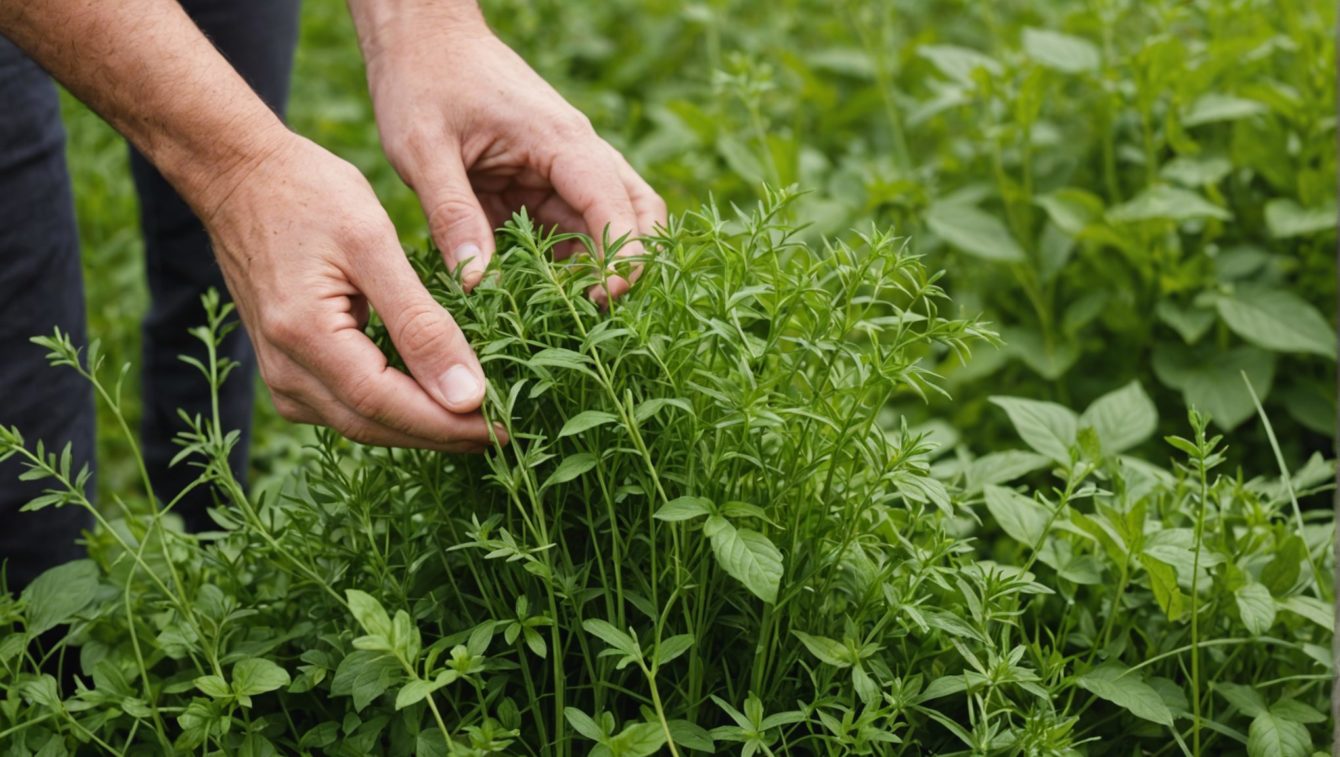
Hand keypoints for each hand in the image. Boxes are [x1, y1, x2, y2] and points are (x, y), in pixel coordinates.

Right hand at [198, 132, 499, 450]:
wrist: (238, 175)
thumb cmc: (308, 193)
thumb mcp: (374, 245)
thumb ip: (420, 324)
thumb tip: (467, 394)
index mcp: (305, 336)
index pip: (388, 405)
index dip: (449, 424)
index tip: (506, 426)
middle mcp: (286, 369)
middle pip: (376, 425)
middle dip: (443, 434)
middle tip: (506, 432)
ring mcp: (282, 373)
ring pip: (362, 423)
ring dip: (422, 427)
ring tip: (482, 420)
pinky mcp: (289, 368)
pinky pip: (348, 405)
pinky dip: (396, 408)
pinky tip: (437, 398)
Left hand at [359, 15, 665, 302]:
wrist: (419, 37)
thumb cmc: (422, 80)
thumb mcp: (423, 149)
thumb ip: (451, 214)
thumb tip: (476, 283)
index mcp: (561, 141)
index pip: (617, 206)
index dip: (622, 257)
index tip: (603, 299)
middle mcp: (577, 154)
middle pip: (639, 213)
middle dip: (630, 264)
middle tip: (595, 313)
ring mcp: (565, 168)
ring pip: (612, 223)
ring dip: (599, 265)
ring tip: (568, 310)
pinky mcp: (543, 180)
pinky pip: (572, 226)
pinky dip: (567, 259)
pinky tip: (538, 289)